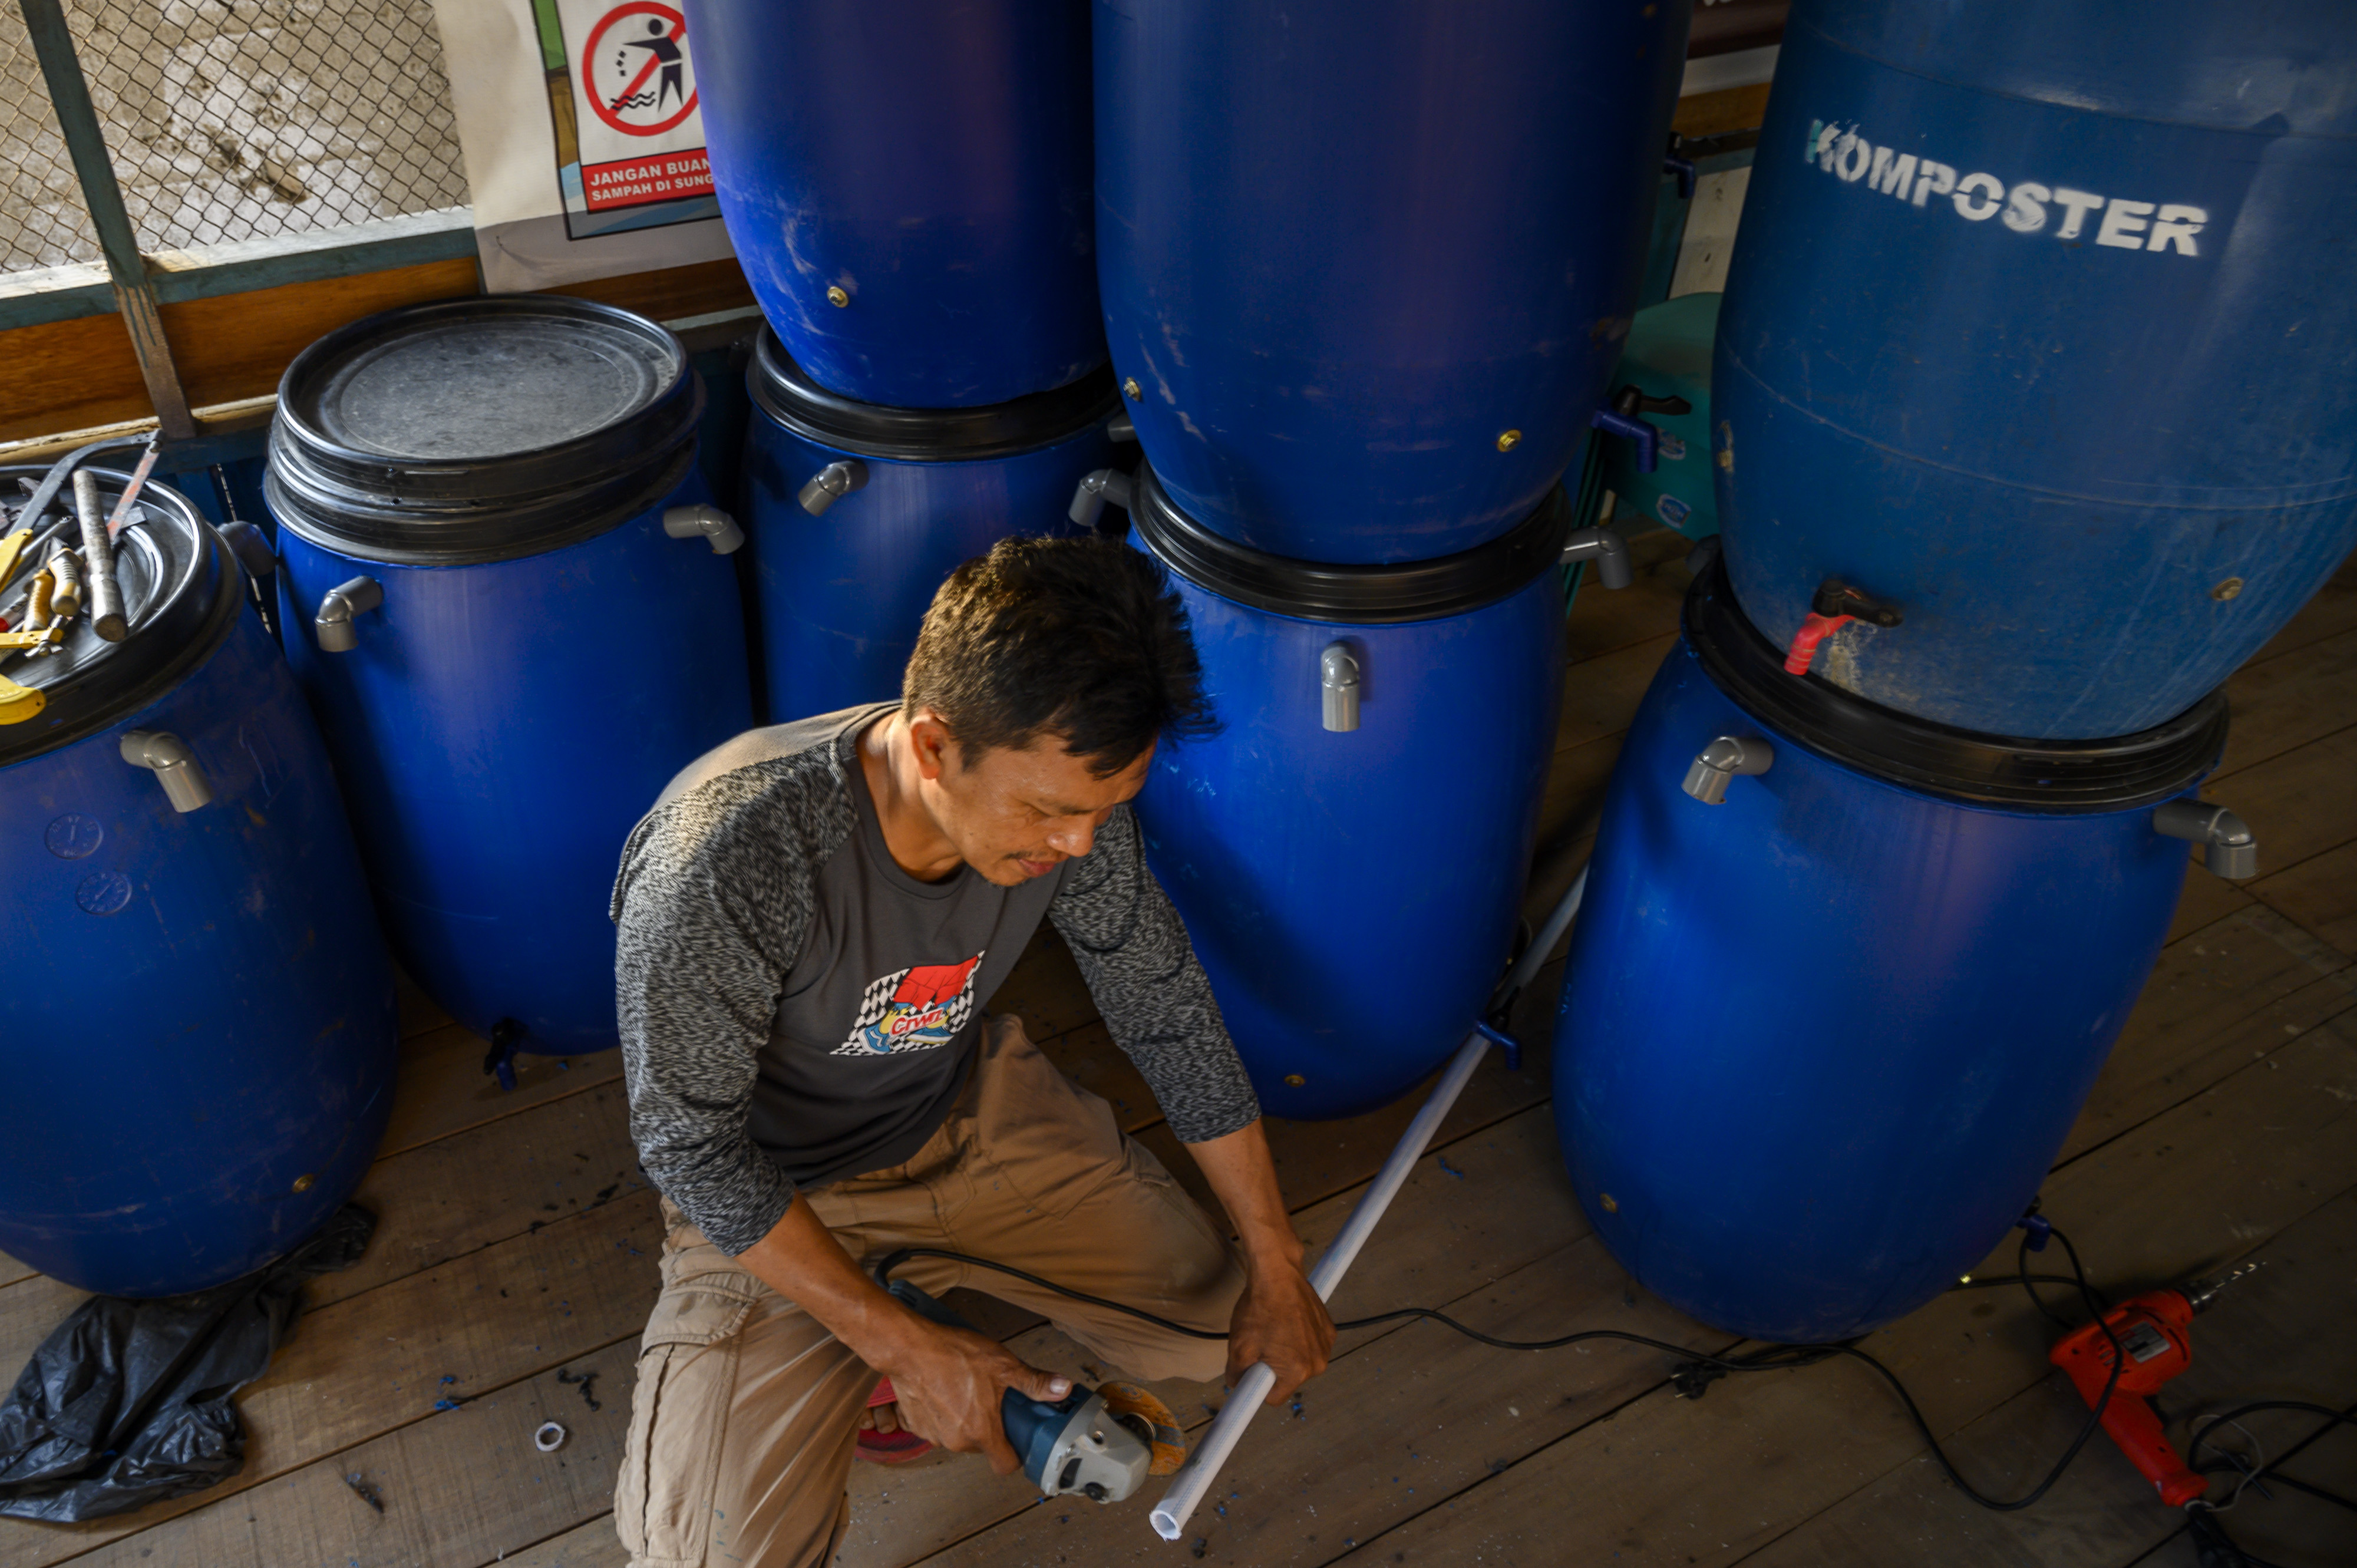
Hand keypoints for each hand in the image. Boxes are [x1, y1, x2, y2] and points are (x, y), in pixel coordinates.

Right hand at [874, 1317, 1071, 1475]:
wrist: (908, 1347)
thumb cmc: (953, 1355)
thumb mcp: (1003, 1364)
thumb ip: (1033, 1382)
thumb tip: (1063, 1389)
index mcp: (981, 1431)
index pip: (1004, 1466)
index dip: (1014, 1455)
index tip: (1017, 1439)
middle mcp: (956, 1440)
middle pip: (982, 1445)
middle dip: (988, 1426)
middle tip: (991, 1399)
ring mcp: (933, 1435)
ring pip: (958, 1435)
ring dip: (963, 1419)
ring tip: (964, 1389)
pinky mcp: (915, 1425)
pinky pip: (936, 1426)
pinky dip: (941, 1413)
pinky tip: (943, 1390)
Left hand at [1226, 1256, 1333, 1405]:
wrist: (1278, 1274)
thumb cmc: (1259, 1308)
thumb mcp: (1238, 1347)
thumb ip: (1235, 1375)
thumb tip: (1237, 1385)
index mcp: (1297, 1371)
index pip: (1274, 1398)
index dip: (1258, 1386)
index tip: (1252, 1372)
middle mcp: (1317, 1363)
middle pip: (1289, 1380)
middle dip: (1274, 1368)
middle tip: (1261, 1344)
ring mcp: (1325, 1345)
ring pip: (1300, 1362)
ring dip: (1287, 1353)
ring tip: (1274, 1330)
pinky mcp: (1329, 1330)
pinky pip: (1311, 1345)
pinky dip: (1300, 1339)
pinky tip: (1288, 1321)